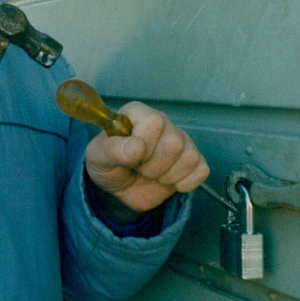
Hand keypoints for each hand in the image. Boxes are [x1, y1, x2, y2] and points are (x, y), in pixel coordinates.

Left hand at [84, 102, 208, 216]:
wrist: (119, 186)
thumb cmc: (108, 164)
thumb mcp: (98, 157)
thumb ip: (112, 150)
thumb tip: (135, 148)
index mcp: (138, 114)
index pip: (154, 122)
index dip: (143, 145)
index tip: (130, 157)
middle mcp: (162, 123)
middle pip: (174, 143)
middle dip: (153, 166)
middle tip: (139, 168)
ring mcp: (180, 140)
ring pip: (190, 157)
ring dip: (167, 176)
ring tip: (152, 174)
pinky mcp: (192, 160)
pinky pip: (201, 171)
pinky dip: (185, 183)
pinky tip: (169, 181)